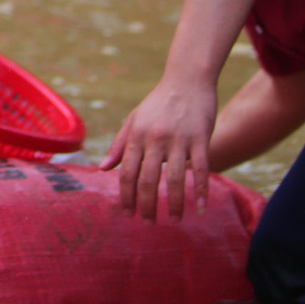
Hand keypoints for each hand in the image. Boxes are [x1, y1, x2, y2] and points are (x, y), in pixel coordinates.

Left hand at [102, 77, 218, 221]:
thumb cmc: (158, 103)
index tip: (127, 213)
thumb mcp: (134, 120)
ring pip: (174, 178)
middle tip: (148, 224)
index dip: (126, 195)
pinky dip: (200, 190)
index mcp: (136, 136)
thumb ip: (120, 145)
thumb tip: (103, 168)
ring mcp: (179, 139)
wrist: (187, 80)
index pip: (127, 172)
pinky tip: (200, 207)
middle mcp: (155, 139)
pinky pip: (201, 169)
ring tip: (174, 220)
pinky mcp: (200, 138)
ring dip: (174, 203)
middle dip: (146, 205)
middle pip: (148, 179)